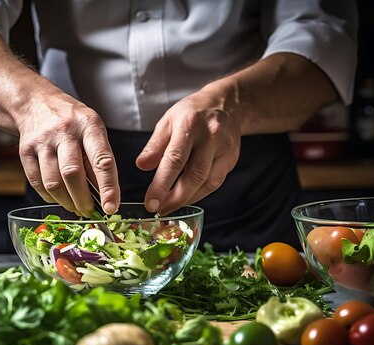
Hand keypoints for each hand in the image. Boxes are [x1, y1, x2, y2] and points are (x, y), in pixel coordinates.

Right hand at [16, 91, 119, 216]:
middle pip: (72, 174)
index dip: (108, 187)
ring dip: (66, 202)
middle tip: (90, 212)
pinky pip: (37, 183)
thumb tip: (105, 195)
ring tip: (74, 207)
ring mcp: (42, 141)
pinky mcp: (25, 151)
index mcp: (88, 125)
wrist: (36, 103)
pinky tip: (58, 197)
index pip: (101, 160)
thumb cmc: (71, 121)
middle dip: (83, 200)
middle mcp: (65, 132)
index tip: (111, 207)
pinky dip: (49, 196)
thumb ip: (99, 159)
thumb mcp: (93, 130)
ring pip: (53, 182)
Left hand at [136, 85, 240, 214]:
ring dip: (187, 199)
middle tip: (159, 210)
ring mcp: (225, 149)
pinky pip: (215, 182)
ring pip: (208, 183)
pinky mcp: (232, 159)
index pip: (175, 159)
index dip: (162, 184)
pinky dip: (198, 194)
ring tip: (169, 207)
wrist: (226, 104)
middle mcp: (211, 137)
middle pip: (195, 175)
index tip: (150, 202)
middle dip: (175, 198)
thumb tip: (141, 166)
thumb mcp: (168, 121)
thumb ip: (155, 145)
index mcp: (190, 125)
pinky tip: (185, 197)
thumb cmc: (192, 113)